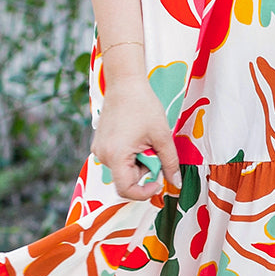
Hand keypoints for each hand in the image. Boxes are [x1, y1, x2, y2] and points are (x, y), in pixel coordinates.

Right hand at [91, 77, 180, 200]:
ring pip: (124, 168)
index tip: (159, 183)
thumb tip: (176, 183)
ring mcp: (99, 150)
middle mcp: (102, 156)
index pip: (126, 190)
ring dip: (139, 160)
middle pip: (127, 178)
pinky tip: (136, 136)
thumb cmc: (143, 106)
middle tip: (154, 147)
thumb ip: (170, 163)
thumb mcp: (162, 136)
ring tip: (145, 138)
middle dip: (145, 169)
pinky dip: (130, 154)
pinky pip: (118, 159)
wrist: (125, 83)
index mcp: (115, 156)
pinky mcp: (100, 144)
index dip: (144, 192)